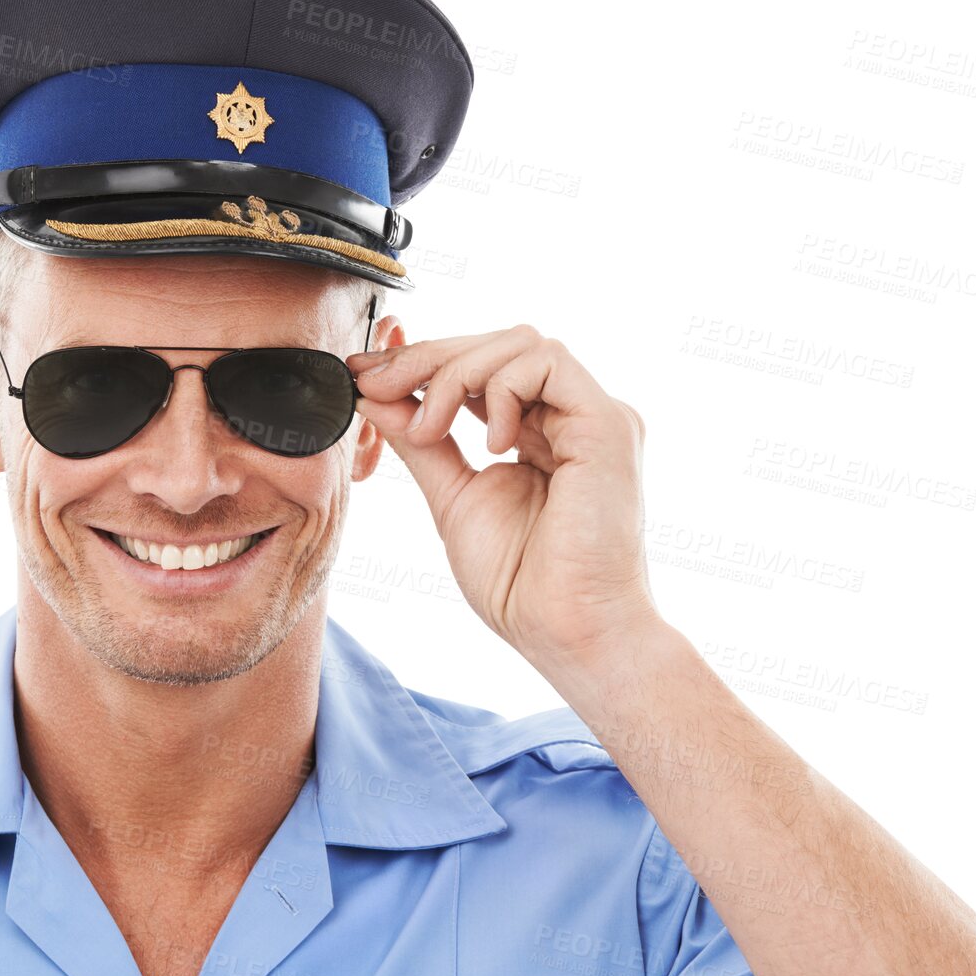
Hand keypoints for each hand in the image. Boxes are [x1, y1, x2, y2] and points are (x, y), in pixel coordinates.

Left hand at [347, 324, 660, 673]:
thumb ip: (422, 442)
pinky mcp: (608, 423)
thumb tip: (375, 394)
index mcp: (540, 433)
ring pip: (521, 344)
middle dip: (428, 359)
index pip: (483, 370)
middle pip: (498, 345)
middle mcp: (571, 418)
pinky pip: (547, 363)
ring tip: (431, 428)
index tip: (366, 376)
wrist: (565, 632)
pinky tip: (491, 445)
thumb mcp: (453, 497)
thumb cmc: (520, 584)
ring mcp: (593, 417)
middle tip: (378, 385)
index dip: (423, 363)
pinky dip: (501, 390)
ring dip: (457, 374)